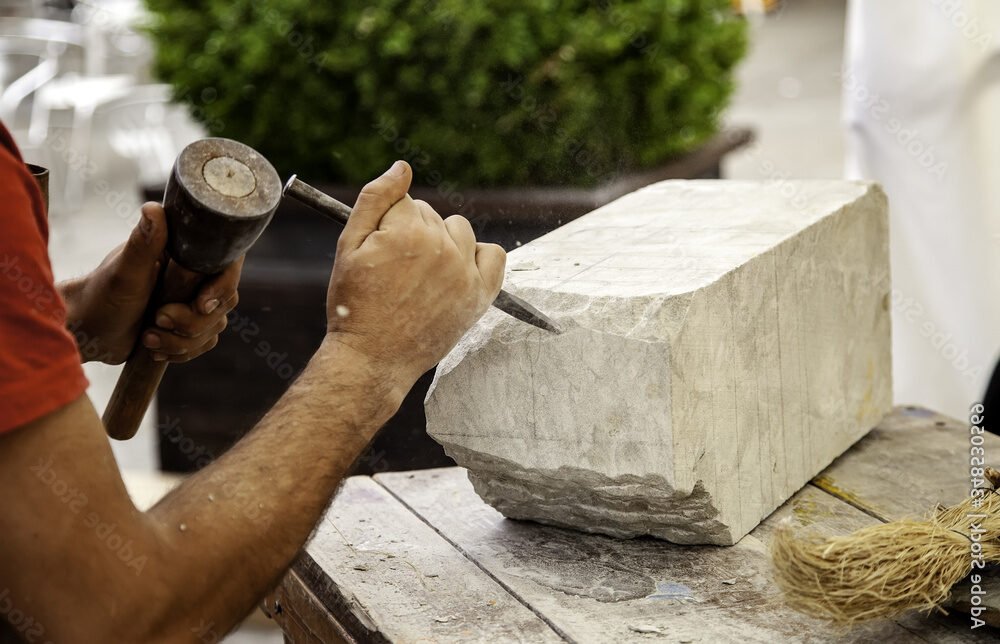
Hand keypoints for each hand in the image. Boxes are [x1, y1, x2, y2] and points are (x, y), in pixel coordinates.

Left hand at [62, 203, 242, 364]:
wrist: (89, 330)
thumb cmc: (102, 294)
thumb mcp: (126, 270)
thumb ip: (144, 242)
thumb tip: (154, 209)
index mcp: (185, 252)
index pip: (227, 265)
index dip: (222, 287)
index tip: (201, 305)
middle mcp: (194, 274)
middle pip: (224, 302)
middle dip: (192, 321)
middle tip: (157, 319)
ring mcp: (193, 299)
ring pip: (215, 326)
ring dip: (182, 339)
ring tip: (148, 337)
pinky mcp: (189, 323)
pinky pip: (206, 342)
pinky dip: (182, 350)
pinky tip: (155, 347)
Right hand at [324, 161, 504, 395]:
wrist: (373, 358)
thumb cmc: (355, 304)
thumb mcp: (349, 247)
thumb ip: (375, 199)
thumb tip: (402, 166)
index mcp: (407, 231)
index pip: (403, 202)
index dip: (386, 224)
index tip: (379, 250)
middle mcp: (442, 247)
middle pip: (429, 214)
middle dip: (410, 232)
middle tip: (393, 270)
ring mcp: (465, 271)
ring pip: (458, 229)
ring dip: (441, 241)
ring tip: (419, 273)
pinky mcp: (480, 295)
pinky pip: (494, 254)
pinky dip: (478, 255)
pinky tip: (457, 269)